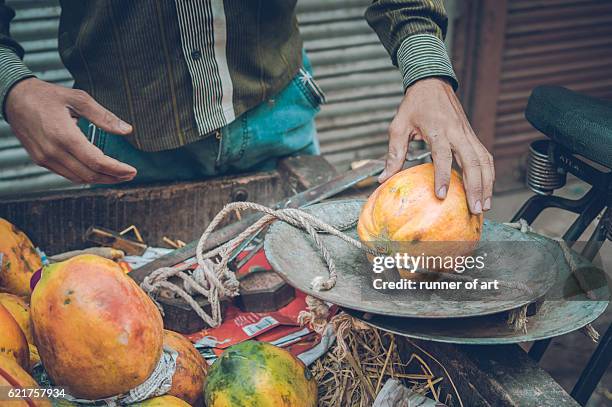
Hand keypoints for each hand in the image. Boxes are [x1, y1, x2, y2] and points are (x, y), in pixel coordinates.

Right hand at [5, 78, 136, 183]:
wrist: (14, 98)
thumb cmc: (48, 96)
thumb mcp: (79, 98)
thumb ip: (104, 116)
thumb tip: (127, 130)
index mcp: (64, 135)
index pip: (96, 161)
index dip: (117, 169)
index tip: (132, 170)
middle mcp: (53, 151)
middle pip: (90, 174)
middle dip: (113, 177)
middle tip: (130, 174)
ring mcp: (45, 158)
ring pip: (79, 178)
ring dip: (101, 179)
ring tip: (118, 175)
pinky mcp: (40, 160)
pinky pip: (67, 174)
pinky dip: (85, 176)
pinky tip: (97, 171)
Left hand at [379, 77, 494, 213]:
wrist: (432, 83)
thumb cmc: (414, 104)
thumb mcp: (399, 126)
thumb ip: (394, 153)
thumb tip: (383, 178)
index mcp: (438, 130)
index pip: (443, 157)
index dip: (443, 177)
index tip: (442, 195)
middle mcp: (457, 132)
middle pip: (472, 162)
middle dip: (476, 188)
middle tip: (475, 209)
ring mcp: (467, 134)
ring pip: (484, 161)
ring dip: (487, 184)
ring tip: (485, 205)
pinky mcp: (472, 135)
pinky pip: (484, 156)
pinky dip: (488, 174)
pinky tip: (487, 188)